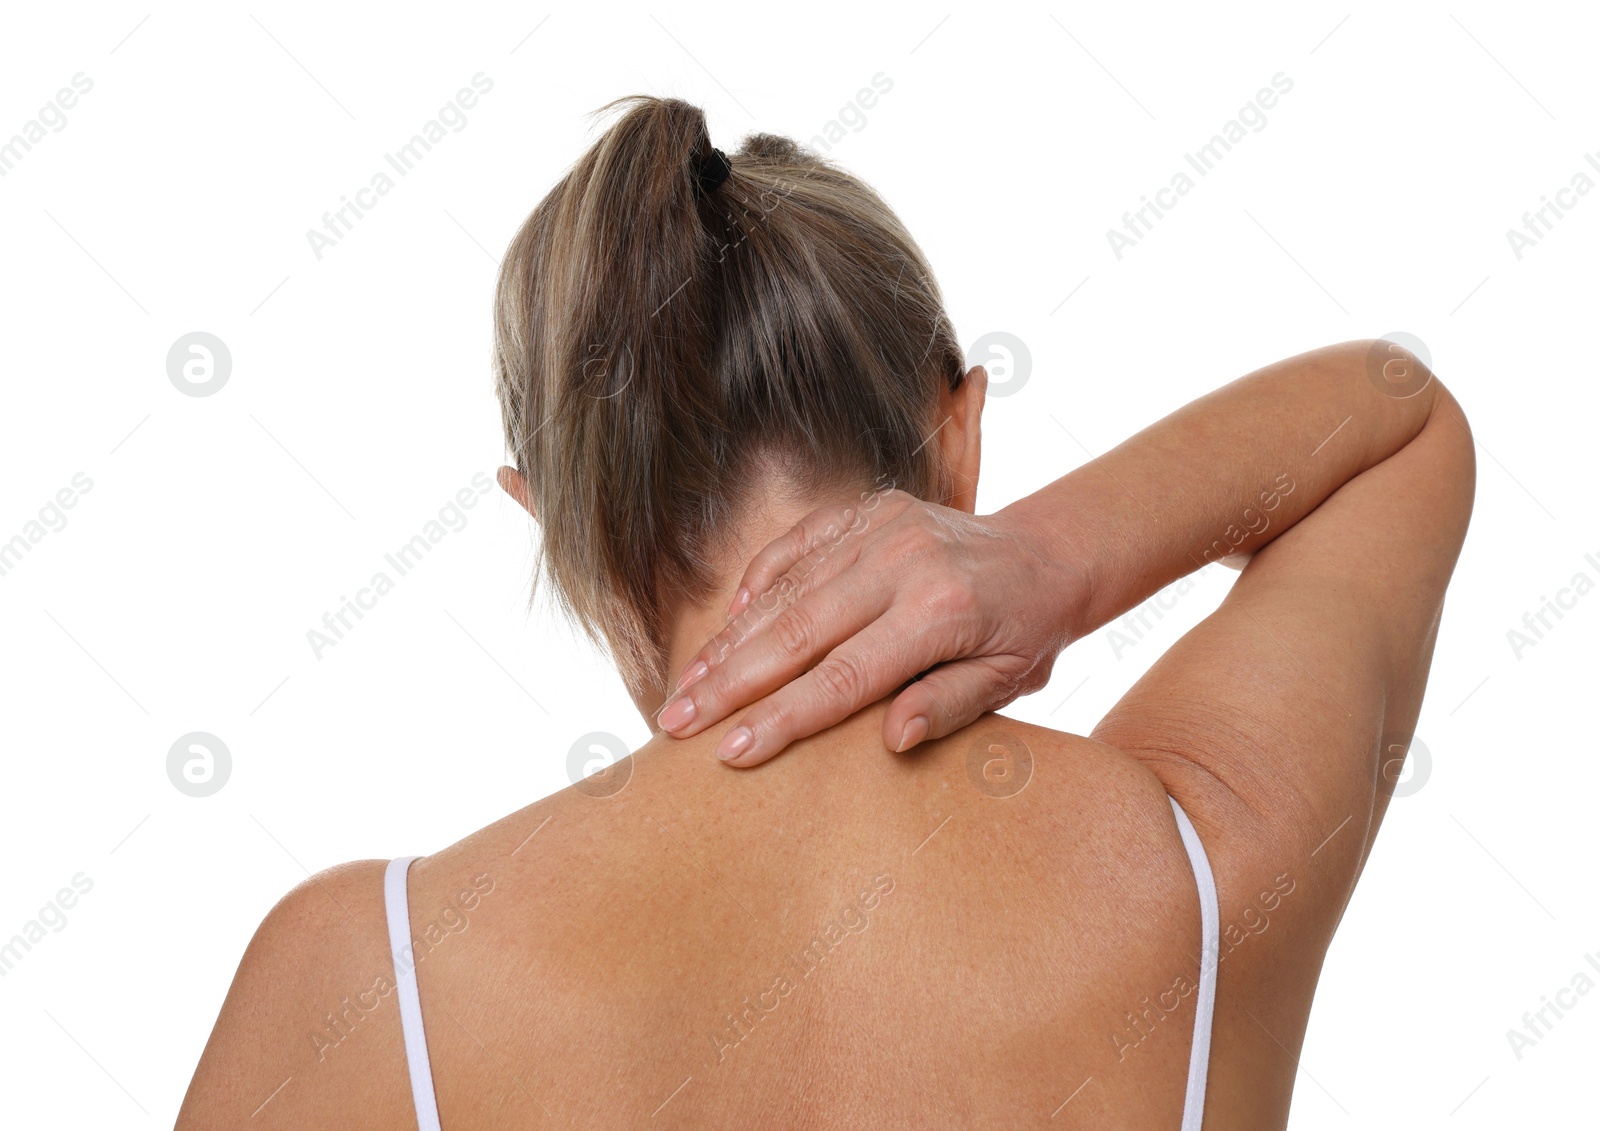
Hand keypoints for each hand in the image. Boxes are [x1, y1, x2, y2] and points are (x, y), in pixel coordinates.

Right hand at [657, 488, 1087, 765]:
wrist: (1046, 553)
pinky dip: (757, 587)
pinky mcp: (866, 509)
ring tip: (686, 688)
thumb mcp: (1007, 682)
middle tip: (676, 723)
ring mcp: (881, 526)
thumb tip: (891, 740)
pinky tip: (726, 629)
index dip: (784, 717)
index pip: (845, 676)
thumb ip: (948, 707)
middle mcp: (903, 559)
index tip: (732, 752)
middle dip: (730, 682)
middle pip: (798, 630)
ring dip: (731, 642)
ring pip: (787, 591)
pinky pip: (796, 549)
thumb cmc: (1027, 633)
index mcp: (941, 610)